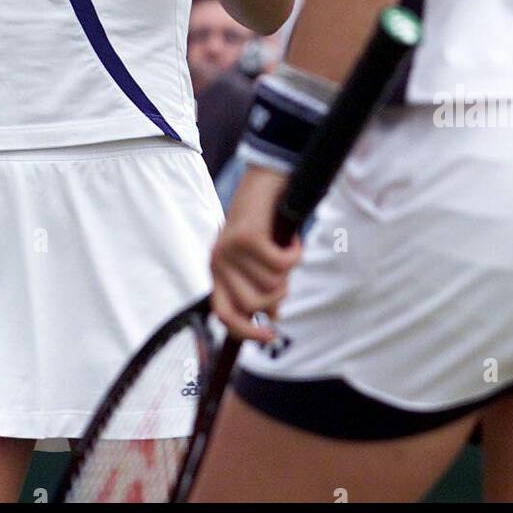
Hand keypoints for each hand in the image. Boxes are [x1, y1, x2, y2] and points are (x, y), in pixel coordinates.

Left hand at [210, 165, 302, 341]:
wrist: (265, 177)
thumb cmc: (264, 221)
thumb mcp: (256, 258)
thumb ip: (259, 286)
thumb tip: (272, 316)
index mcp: (217, 270)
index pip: (224, 314)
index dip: (246, 331)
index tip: (270, 335)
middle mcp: (218, 261)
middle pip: (255, 304)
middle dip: (278, 292)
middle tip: (283, 270)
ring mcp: (230, 249)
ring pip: (272, 285)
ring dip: (288, 270)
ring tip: (284, 248)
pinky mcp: (247, 237)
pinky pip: (283, 264)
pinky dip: (295, 253)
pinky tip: (292, 238)